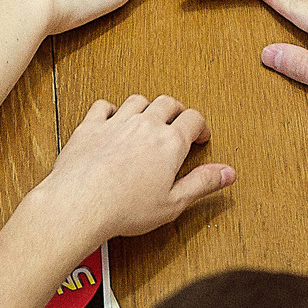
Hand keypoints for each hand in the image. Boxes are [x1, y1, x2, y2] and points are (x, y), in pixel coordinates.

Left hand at [31, 94, 230, 247]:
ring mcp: (117, 122)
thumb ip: (203, 183)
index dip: (200, 126)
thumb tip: (227, 173)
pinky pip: (104, 106)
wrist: (80, 203)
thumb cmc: (124, 208)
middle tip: (178, 123)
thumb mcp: (174, 203)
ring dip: (146, 107)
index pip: (194, 119)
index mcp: (169, 142)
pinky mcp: (91, 126)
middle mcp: (145, 125)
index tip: (199, 135)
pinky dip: (111, 109)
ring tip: (148, 120)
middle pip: (168, 103)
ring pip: (138, 100)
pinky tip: (112, 118)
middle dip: (177, 111)